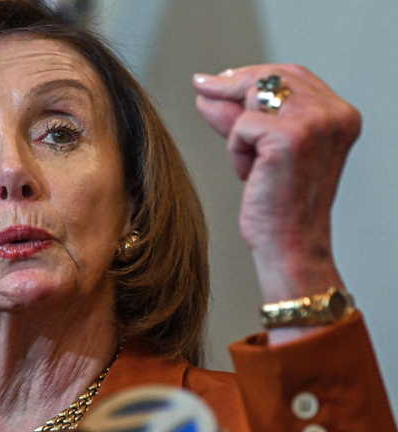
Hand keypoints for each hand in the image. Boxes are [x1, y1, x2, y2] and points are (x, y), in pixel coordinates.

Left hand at [193, 65, 360, 305]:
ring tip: (251, 166)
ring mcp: (314, 123)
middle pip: (270, 77)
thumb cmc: (279, 207)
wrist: (288, 246)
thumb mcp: (263, 152)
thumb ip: (242, 117)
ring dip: (237, 130)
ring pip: (252, 97)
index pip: (291, 75)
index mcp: (339, 115)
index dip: (251, 75)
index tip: (219, 79)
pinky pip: (240, 127)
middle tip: (201, 88)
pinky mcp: (288, 137)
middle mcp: (334, 113)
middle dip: (230, 85)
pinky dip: (235, 152)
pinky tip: (249, 176)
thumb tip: (207, 91)